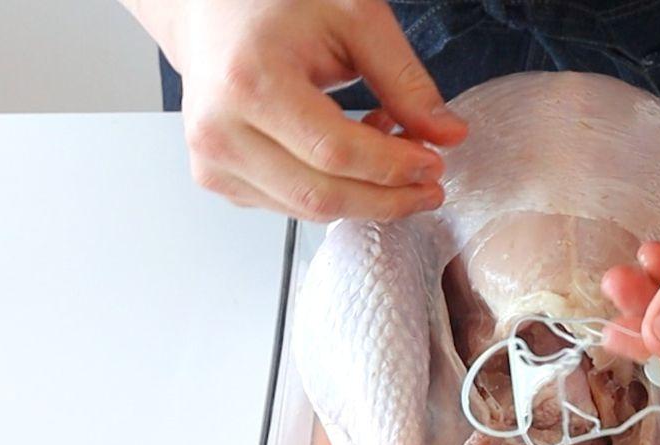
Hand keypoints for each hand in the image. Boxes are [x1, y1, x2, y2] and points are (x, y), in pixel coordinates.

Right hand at [129, 0, 467, 220]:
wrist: (210, 12)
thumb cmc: (277, 3)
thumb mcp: (354, 20)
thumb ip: (404, 80)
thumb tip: (449, 135)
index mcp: (249, 82)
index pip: (335, 153)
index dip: (392, 168)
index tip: (434, 164)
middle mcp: (220, 130)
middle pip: (322, 195)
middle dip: (387, 198)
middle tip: (430, 186)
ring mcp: (213, 163)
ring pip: (308, 210)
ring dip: (364, 197)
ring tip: (393, 159)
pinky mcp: (218, 181)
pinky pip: (291, 206)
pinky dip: (334, 192)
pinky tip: (352, 159)